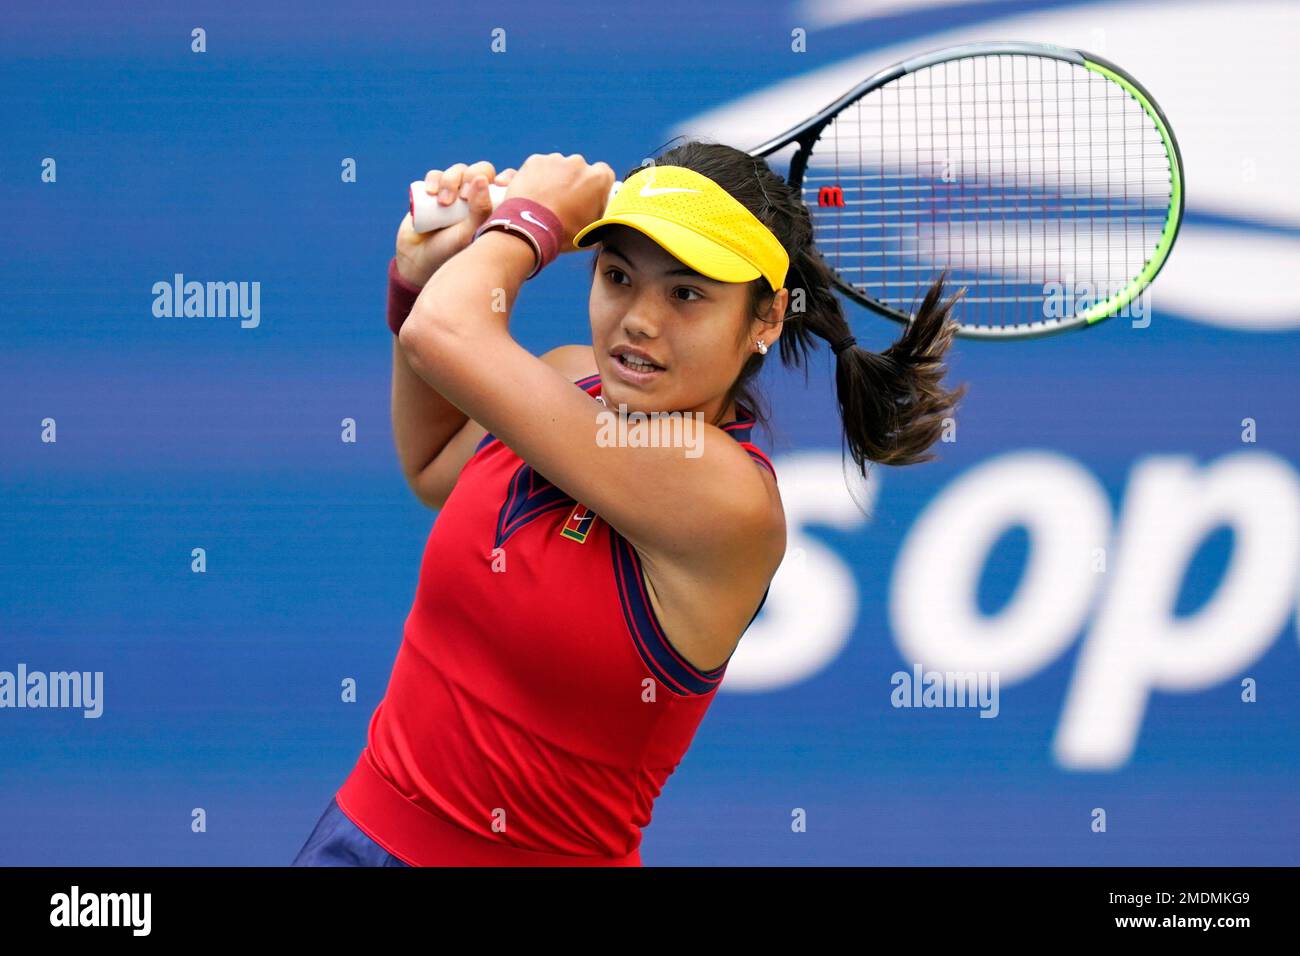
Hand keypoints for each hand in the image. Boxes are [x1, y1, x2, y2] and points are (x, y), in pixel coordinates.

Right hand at [394, 161, 518, 286]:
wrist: (420, 260)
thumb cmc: (452, 252)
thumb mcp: (470, 234)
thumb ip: (480, 210)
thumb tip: (481, 179)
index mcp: (494, 208)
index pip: (507, 183)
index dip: (507, 177)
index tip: (500, 183)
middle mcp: (476, 197)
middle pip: (482, 170)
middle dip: (472, 177)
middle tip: (463, 197)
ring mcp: (455, 192)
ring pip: (459, 170)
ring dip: (451, 180)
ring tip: (443, 203)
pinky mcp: (434, 191)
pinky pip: (436, 174)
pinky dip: (434, 179)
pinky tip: (431, 193)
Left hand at [503, 153, 615, 252]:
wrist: (529, 228)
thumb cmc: (562, 232)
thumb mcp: (590, 233)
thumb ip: (600, 221)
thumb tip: (602, 225)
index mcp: (597, 179)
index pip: (604, 174)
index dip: (597, 186)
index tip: (590, 197)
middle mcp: (578, 163)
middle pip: (580, 169)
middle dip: (574, 182)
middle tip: (565, 203)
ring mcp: (555, 160)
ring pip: (559, 167)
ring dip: (555, 179)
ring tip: (546, 201)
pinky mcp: (535, 161)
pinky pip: (539, 167)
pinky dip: (536, 178)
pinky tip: (533, 195)